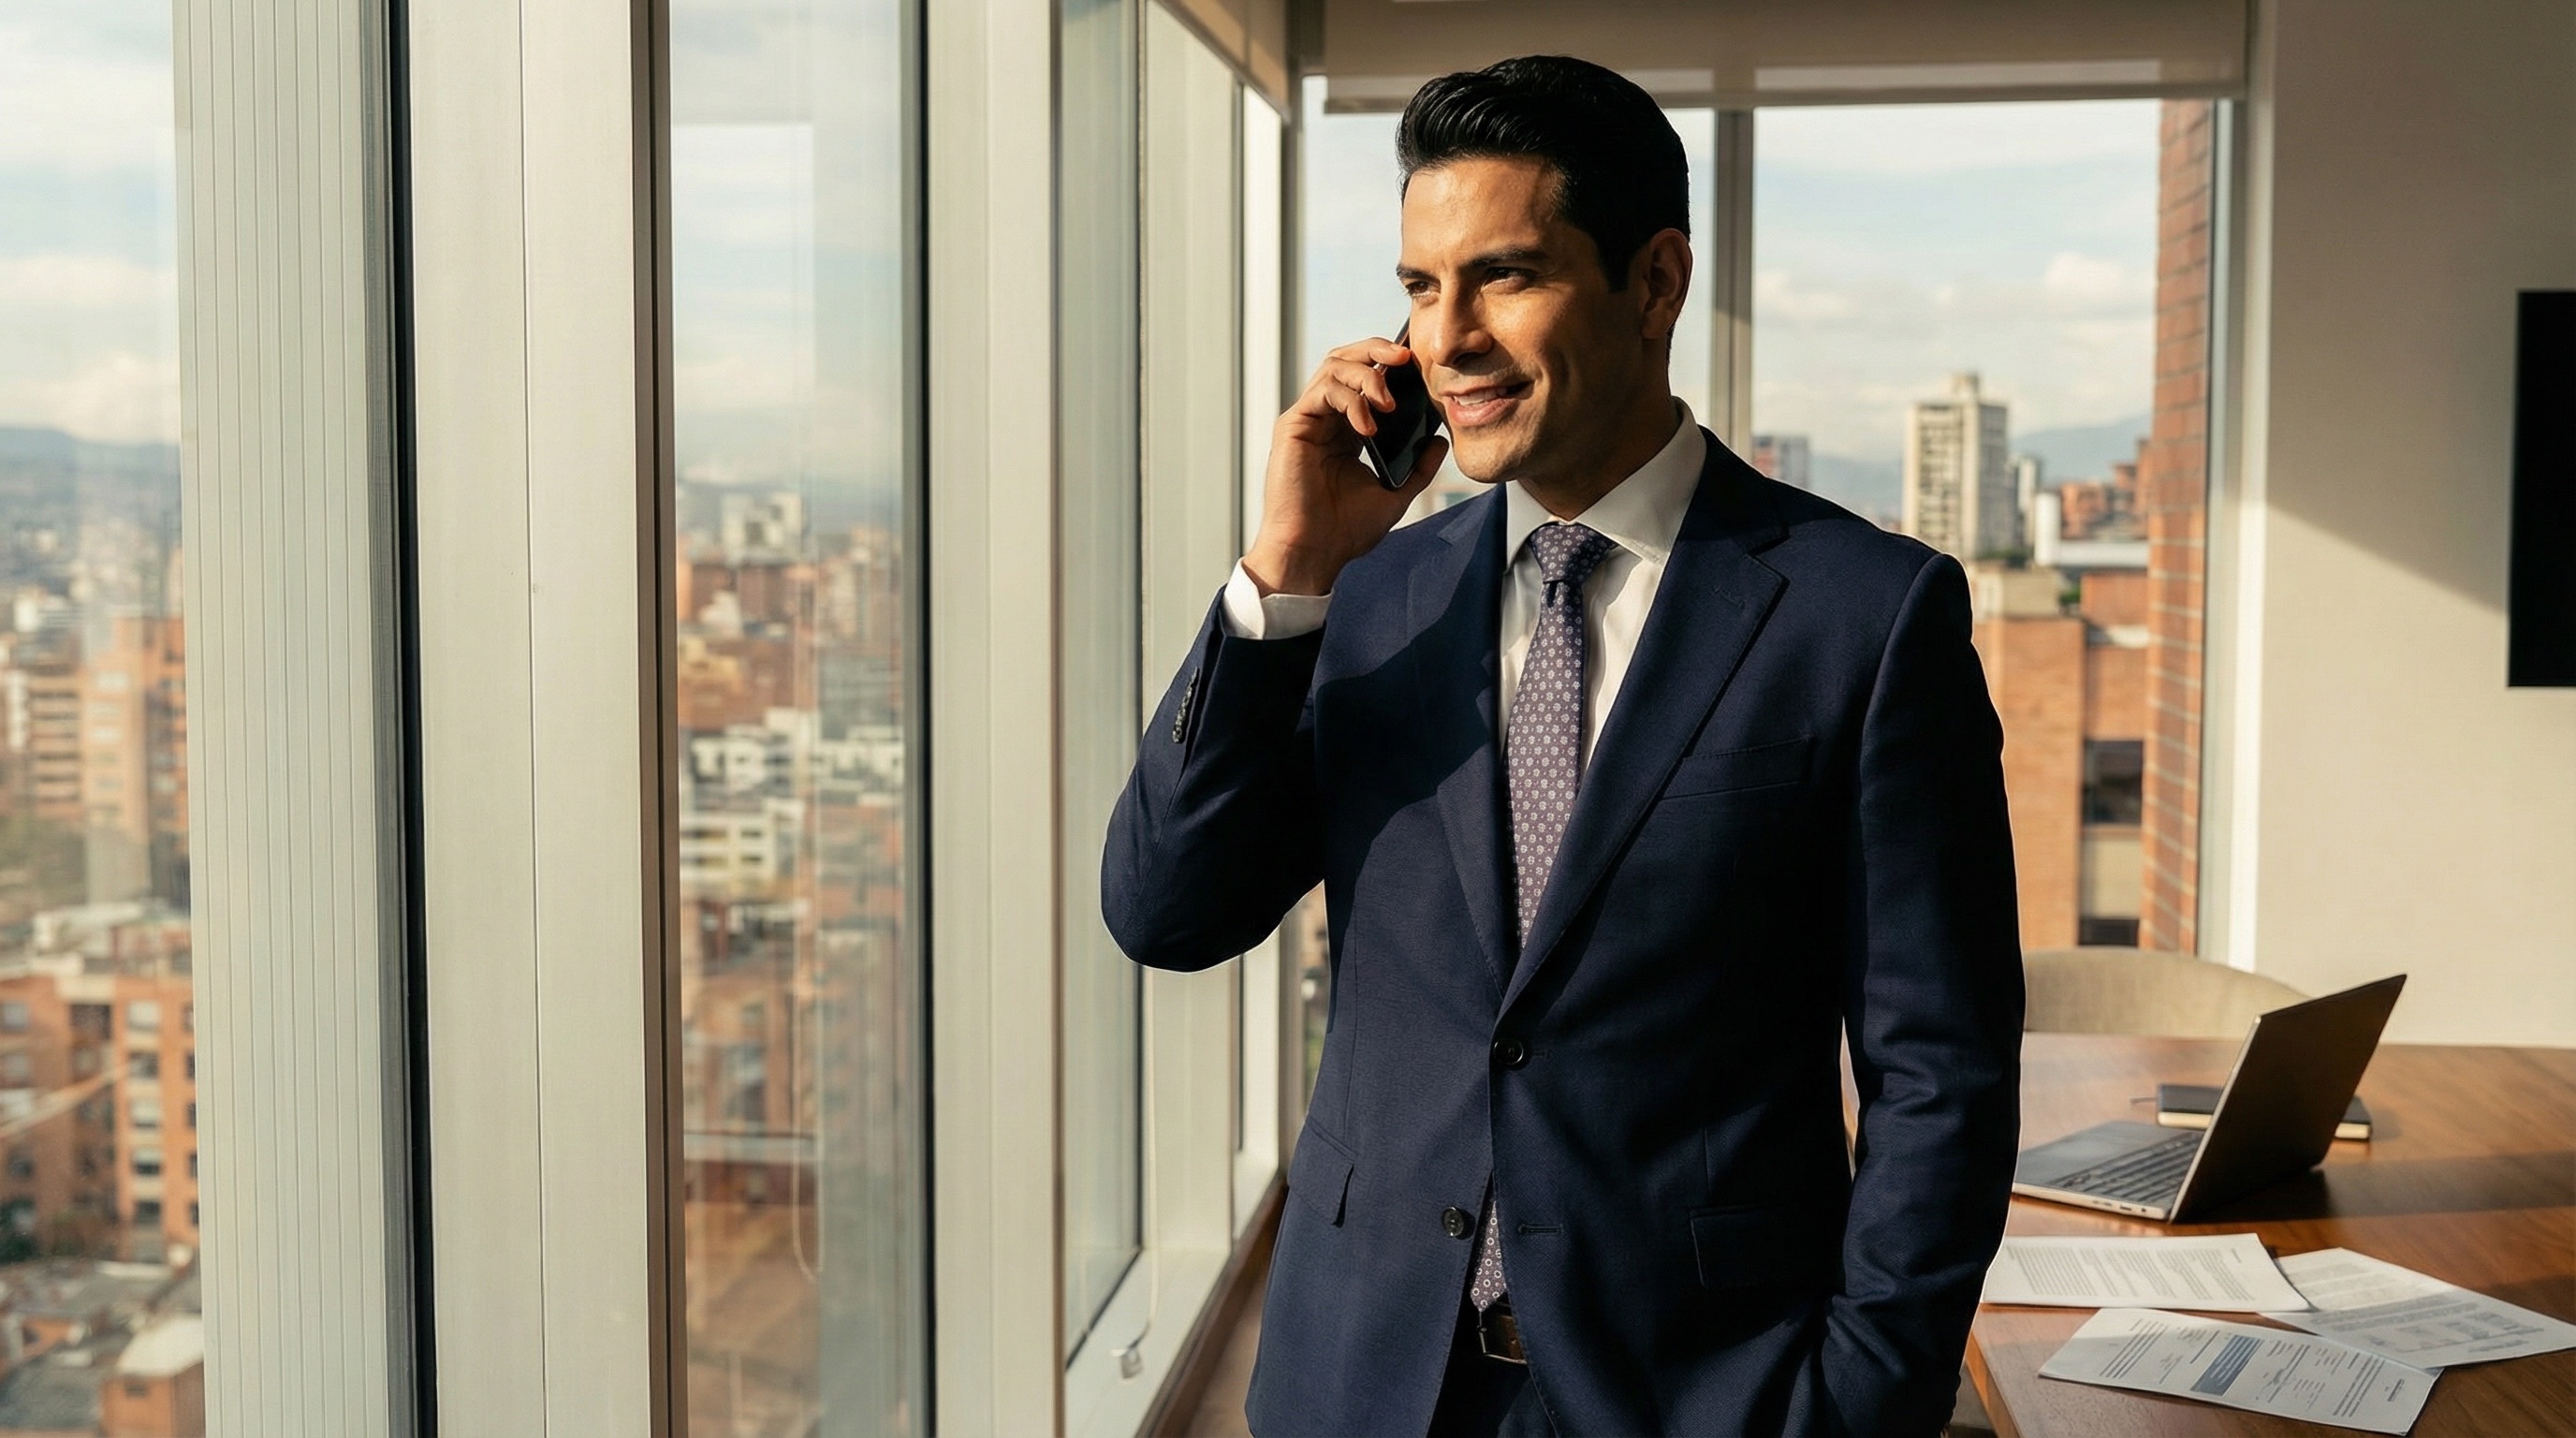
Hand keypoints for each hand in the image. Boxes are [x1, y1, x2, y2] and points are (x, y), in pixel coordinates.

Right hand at [1243, 338, 1449, 596]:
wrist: (1313, 553)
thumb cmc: (1345, 531)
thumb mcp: (1395, 494)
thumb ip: (1419, 467)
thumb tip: (1439, 439)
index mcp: (1346, 429)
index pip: (1366, 377)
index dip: (1389, 364)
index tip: (1418, 365)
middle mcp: (1325, 418)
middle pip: (1347, 359)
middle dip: (1377, 349)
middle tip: (1406, 356)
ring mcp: (1308, 419)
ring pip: (1334, 366)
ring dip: (1367, 375)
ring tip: (1389, 403)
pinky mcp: (1294, 426)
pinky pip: (1323, 392)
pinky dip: (1350, 401)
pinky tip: (1368, 427)